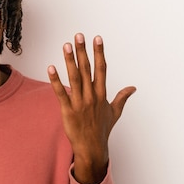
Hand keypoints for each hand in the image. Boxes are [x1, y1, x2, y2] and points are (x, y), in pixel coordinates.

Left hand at [47, 33, 134, 183]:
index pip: (101, 68)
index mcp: (101, 94)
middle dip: (83, 51)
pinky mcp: (68, 110)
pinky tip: (51, 68)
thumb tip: (132, 88)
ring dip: (70, 61)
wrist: (92, 148)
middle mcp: (91, 96)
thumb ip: (122, 97)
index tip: (97, 38)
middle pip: (87, 69)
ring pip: (74, 78)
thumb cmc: (102, 129)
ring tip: (66, 45)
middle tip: (79, 36)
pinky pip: (61, 93)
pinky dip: (55, 81)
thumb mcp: (114, 112)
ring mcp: (80, 103)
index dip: (99, 53)